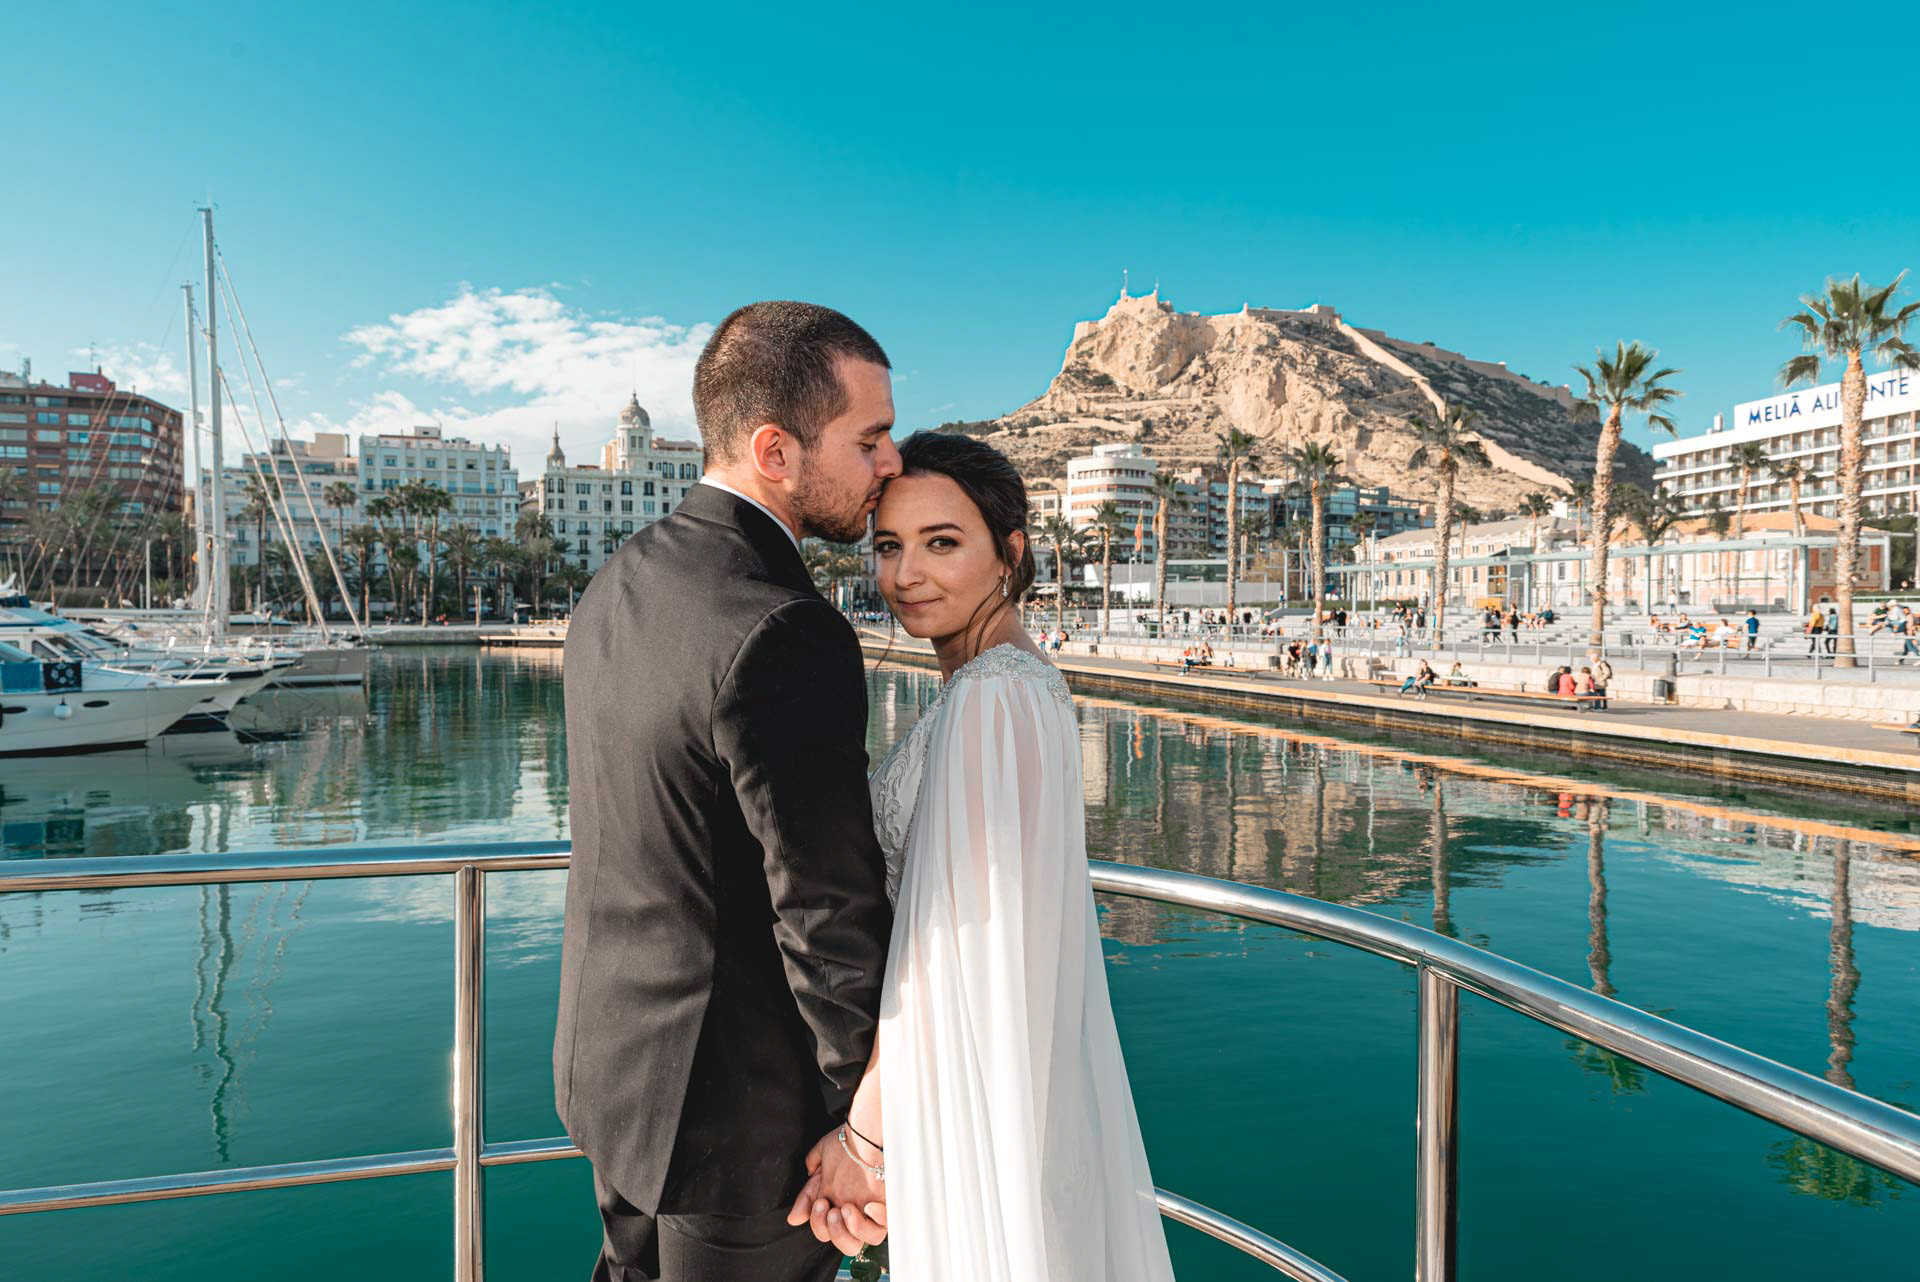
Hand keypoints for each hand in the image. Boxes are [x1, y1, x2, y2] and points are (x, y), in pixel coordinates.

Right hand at [786, 1129, 886, 1254]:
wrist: (866, 1131)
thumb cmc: (846, 1144)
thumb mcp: (820, 1164)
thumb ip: (807, 1192)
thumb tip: (795, 1218)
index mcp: (837, 1205)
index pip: (825, 1230)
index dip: (818, 1223)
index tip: (819, 1202)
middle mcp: (854, 1212)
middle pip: (845, 1245)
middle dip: (832, 1231)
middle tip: (830, 1209)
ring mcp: (870, 1211)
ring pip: (863, 1242)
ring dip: (849, 1230)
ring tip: (846, 1209)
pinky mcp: (887, 1205)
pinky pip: (884, 1227)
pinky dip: (874, 1220)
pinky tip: (869, 1204)